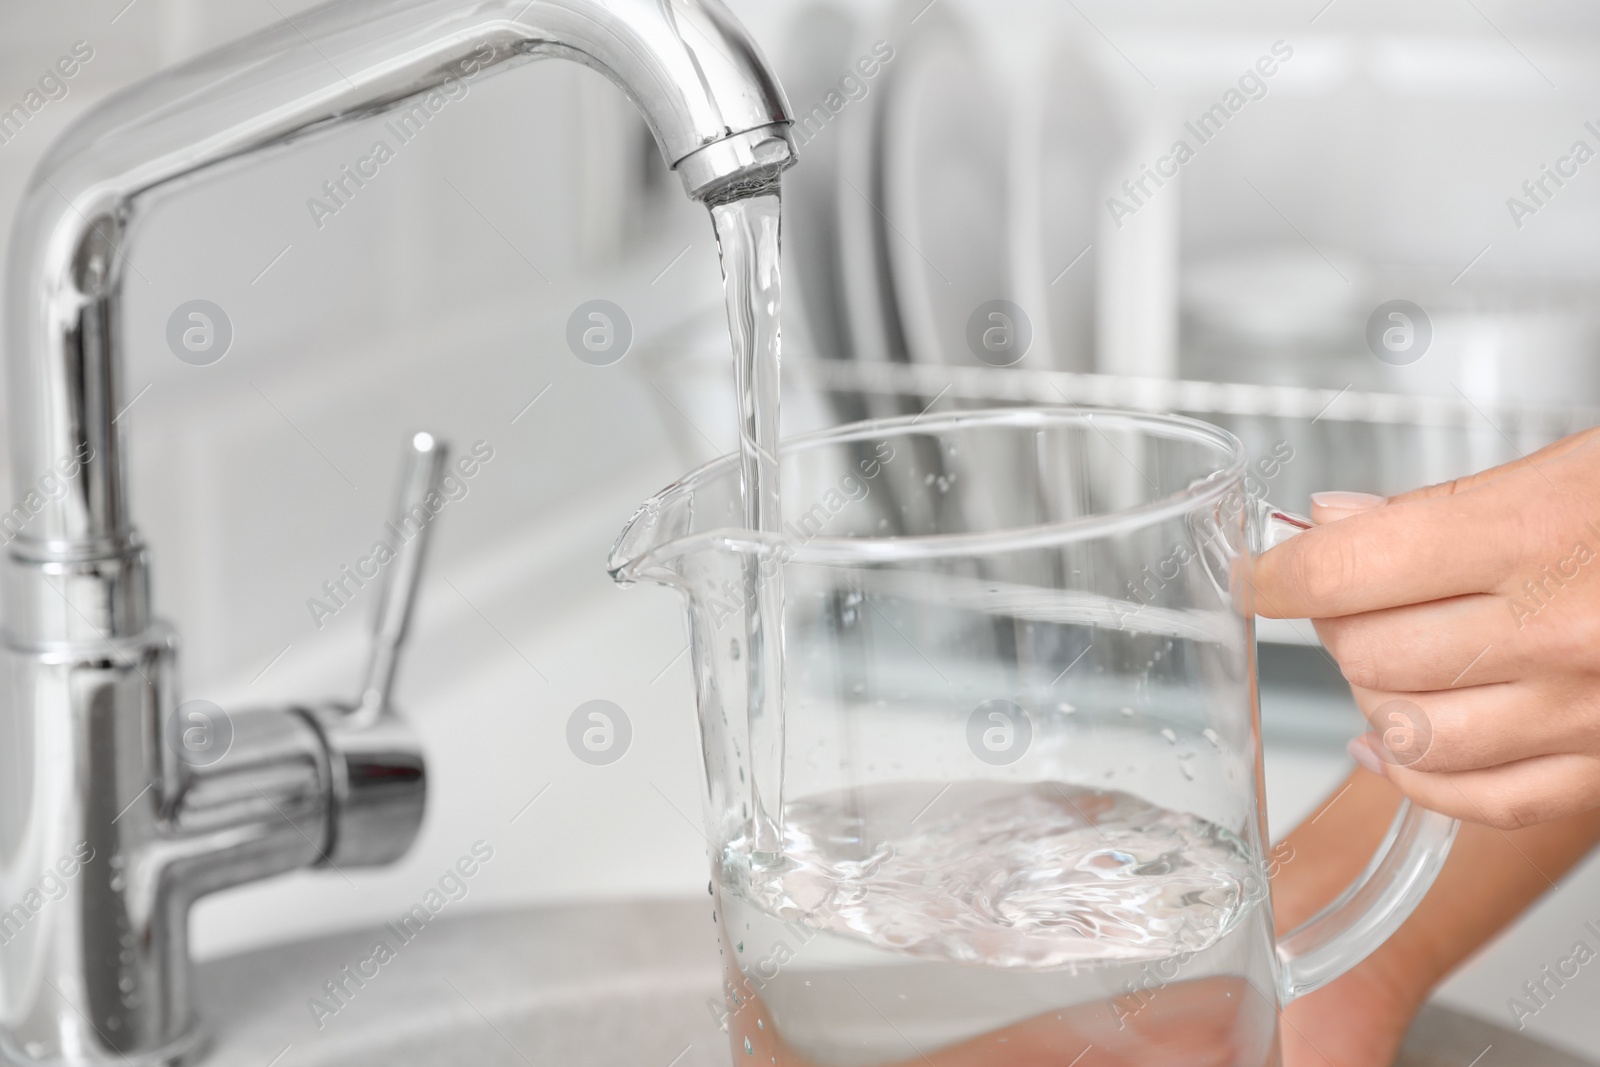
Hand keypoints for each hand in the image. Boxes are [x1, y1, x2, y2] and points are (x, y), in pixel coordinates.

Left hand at [1252, 427, 1599, 828]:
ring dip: (1374, 695)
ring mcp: (1590, 711)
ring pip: (1409, 733)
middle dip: (1338, 624)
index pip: (1348, 570)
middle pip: (1369, 654)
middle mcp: (1565, 629)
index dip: (1278, 575)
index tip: (1257, 575)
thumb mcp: (1574, 464)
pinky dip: (1419, 778)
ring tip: (1388, 657)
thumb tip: (1335, 524)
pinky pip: (1482, 801)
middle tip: (1346, 596)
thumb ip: (1445, 503)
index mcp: (1544, 530)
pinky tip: (1393, 748)